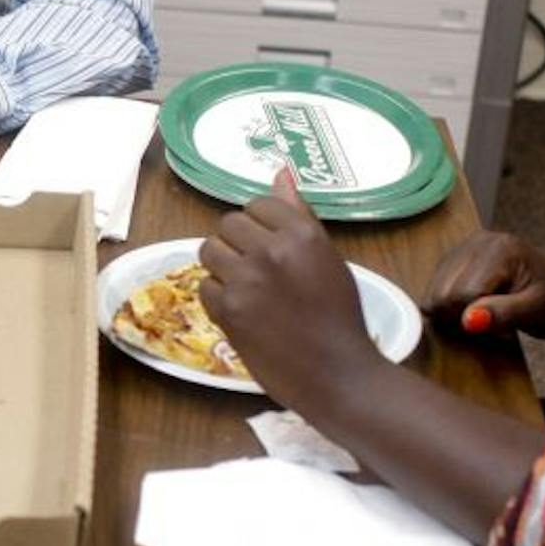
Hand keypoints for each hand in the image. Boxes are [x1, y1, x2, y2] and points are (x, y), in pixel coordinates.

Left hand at [198, 169, 383, 412]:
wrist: (336, 374)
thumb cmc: (340, 316)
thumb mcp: (328, 258)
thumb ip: (300, 215)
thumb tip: (280, 171)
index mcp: (302, 233)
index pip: (259, 204)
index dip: (260, 224)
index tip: (270, 244)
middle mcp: (271, 250)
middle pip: (228, 224)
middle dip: (238, 242)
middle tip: (256, 268)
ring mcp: (246, 280)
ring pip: (209, 250)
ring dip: (222, 266)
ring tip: (245, 286)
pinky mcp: (228, 310)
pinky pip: (204, 286)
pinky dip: (217, 296)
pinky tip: (241, 309)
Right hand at [423, 232, 544, 339]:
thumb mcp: (536, 312)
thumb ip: (503, 314)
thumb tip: (468, 321)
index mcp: (500, 249)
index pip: (464, 294)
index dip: (478, 319)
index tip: (504, 328)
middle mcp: (478, 241)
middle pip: (444, 292)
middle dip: (464, 316)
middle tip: (496, 320)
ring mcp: (465, 246)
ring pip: (434, 292)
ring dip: (455, 312)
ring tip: (487, 312)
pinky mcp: (455, 257)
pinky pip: (436, 288)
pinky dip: (450, 306)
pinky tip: (476, 306)